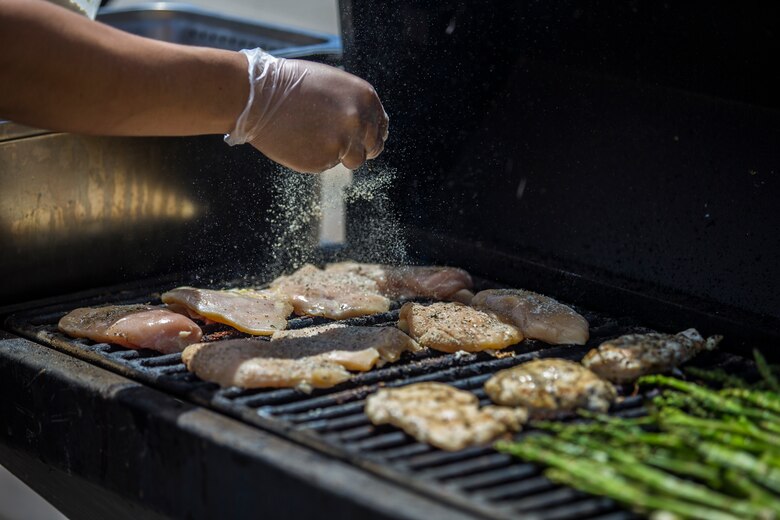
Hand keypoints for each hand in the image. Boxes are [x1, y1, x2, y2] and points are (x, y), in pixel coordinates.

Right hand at [225, 49, 388, 172]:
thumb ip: (354, 105)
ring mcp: (343, 143)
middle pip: (372, 148)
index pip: (381, 126)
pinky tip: (299, 140)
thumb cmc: (292, 85)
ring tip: (314, 137)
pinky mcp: (324, 161)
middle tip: (337, 141)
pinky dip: (316, 157)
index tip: (363, 139)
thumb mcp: (333, 85)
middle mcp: (360, 122)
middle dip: (358, 147)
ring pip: (352, 161)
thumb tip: (366, 125)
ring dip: (339, 155)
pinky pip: (327, 164)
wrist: (259, 96)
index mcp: (366, 98)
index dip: (372, 135)